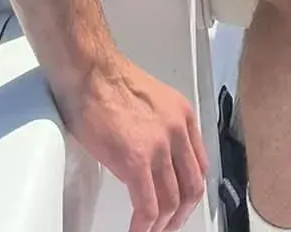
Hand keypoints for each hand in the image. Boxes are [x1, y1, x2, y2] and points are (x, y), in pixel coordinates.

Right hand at [56, 53, 208, 231]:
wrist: (91, 73)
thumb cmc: (109, 84)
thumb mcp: (152, 102)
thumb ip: (161, 129)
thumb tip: (156, 160)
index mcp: (183, 116)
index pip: (199, 165)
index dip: (189, 193)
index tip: (179, 207)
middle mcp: (179, 131)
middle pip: (191, 187)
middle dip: (180, 215)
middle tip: (166, 227)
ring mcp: (160, 147)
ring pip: (171, 202)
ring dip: (161, 225)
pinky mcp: (137, 161)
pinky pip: (147, 207)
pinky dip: (144, 227)